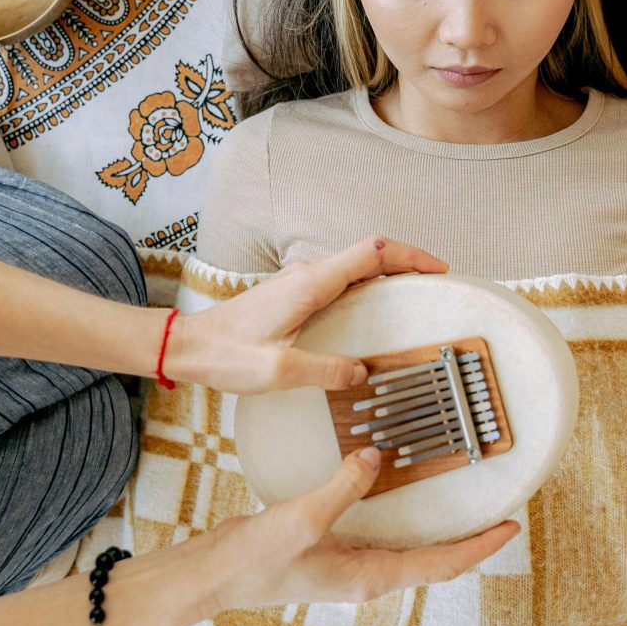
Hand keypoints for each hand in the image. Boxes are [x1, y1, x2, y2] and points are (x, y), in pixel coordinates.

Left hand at [163, 235, 447, 393]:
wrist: (188, 345)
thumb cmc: (227, 355)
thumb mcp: (278, 372)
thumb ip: (324, 370)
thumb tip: (362, 372)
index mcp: (311, 283)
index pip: (372, 253)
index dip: (409, 256)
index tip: (438, 268)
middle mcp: (309, 274)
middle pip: (371, 253)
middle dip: (408, 260)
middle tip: (438, 280)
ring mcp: (302, 280)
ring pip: (357, 263)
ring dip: (389, 270)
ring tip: (416, 291)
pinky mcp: (296, 291)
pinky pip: (343, 277)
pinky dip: (370, 281)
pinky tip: (378, 304)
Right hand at [201, 446, 519, 612]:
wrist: (216, 572)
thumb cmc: (257, 561)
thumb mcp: (305, 520)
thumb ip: (344, 486)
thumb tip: (375, 458)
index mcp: (369, 577)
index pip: (440, 564)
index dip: (478, 546)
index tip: (509, 528)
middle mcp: (367, 572)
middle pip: (434, 558)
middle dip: (469, 539)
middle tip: (498, 515)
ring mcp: (352, 560)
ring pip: (410, 544)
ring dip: (438, 527)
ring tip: (464, 503)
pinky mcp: (336, 544)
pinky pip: (382, 528)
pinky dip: (401, 511)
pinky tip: (399, 490)